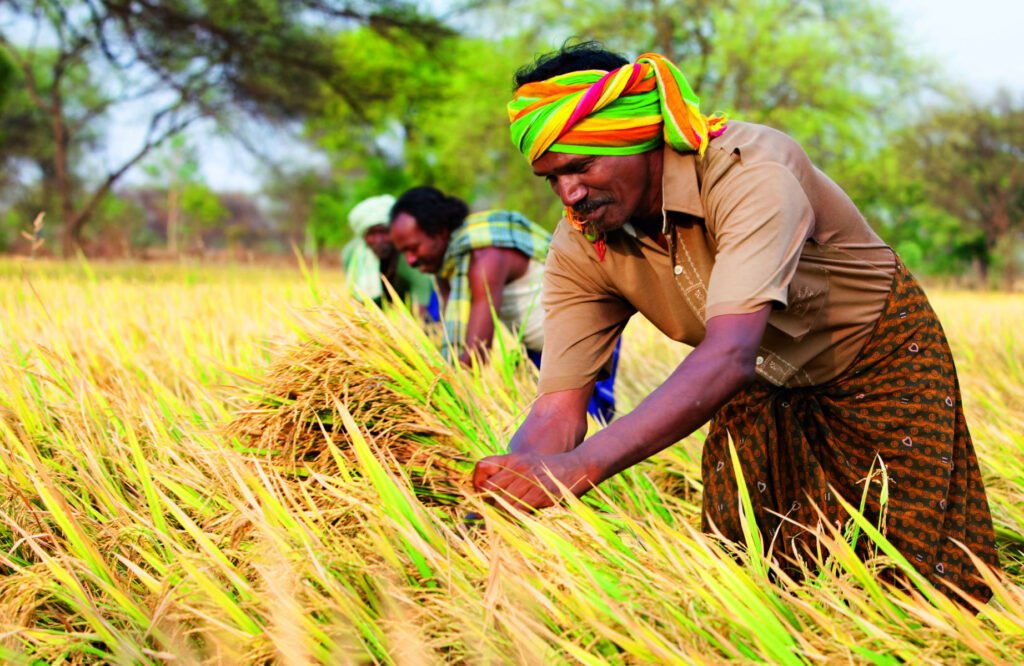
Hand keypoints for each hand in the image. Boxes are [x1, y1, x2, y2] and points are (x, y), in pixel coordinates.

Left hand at [472, 451, 597, 511]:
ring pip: (503, 503)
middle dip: (487, 504)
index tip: (480, 497)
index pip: (482, 467)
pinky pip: (519, 510)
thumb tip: (486, 492)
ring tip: (503, 521)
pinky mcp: (541, 494)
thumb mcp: (527, 463)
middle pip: (489, 489)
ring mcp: (530, 480)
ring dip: (501, 515)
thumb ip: (508, 475)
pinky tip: (519, 519)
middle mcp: (518, 468)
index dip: (476, 484)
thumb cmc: (550, 470)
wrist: (578, 466)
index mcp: (512, 459)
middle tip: (489, 515)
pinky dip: (515, 518)